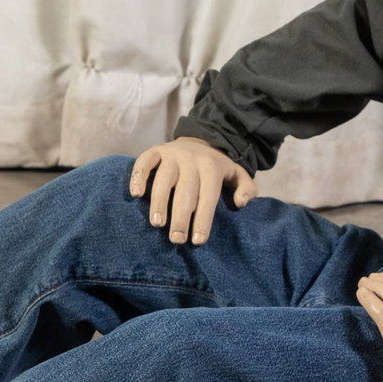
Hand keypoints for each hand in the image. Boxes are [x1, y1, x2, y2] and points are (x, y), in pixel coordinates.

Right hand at [129, 137, 257, 245]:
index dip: (203, 220)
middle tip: (176, 239)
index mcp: (212, 168)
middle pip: (185, 191)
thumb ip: (247, 189)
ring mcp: (172, 155)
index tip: (197, 241)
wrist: (199, 140)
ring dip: (159, 202)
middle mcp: (191, 160)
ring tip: (157, 224)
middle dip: (180, 217)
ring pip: (163, 179)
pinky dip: (138, 177)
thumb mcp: (238, 175)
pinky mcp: (156, 151)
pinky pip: (144, 163)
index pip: (207, 197)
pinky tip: (135, 195)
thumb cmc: (216, 168)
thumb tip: (240, 203)